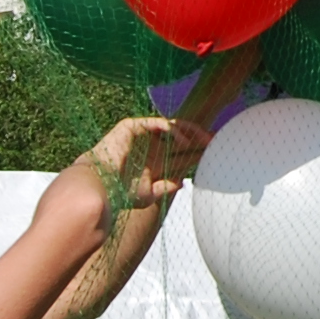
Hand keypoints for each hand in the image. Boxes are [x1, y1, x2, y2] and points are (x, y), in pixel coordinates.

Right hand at [83, 114, 208, 203]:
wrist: (99, 186)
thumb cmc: (119, 193)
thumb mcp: (148, 195)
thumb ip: (165, 187)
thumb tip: (184, 183)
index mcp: (156, 163)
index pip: (183, 154)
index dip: (200, 153)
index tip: (219, 153)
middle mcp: (152, 148)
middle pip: (182, 140)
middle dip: (201, 139)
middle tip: (220, 140)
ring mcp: (143, 136)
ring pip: (174, 128)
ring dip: (191, 132)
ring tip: (206, 139)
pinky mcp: (134, 127)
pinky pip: (159, 123)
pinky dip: (174, 130)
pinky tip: (184, 141)